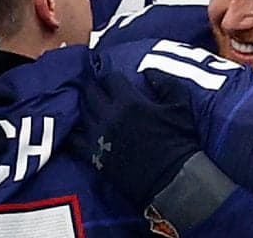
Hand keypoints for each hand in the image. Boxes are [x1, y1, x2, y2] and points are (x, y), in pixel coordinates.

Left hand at [76, 61, 200, 206]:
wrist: (174, 181)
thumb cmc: (180, 142)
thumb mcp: (181, 107)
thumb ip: (166, 83)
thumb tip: (148, 72)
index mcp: (129, 101)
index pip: (110, 78)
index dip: (111, 77)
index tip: (112, 80)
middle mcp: (109, 115)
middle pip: (90, 91)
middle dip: (93, 87)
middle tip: (96, 89)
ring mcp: (98, 135)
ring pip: (81, 111)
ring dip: (84, 105)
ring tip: (88, 105)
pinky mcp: (93, 155)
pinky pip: (72, 139)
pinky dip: (71, 131)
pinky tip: (71, 127)